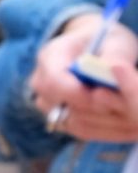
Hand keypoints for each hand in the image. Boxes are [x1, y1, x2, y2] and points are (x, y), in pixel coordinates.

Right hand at [33, 17, 137, 141]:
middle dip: (101, 110)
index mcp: (50, 56)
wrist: (96, 51)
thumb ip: (115, 55)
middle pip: (64, 107)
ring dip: (111, 123)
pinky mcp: (64, 120)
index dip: (77, 93)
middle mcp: (42, 84)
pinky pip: (86, 131)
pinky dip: (112, 130)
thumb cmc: (107, 42)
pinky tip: (133, 125)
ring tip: (136, 115)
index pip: (53, 82)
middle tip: (130, 104)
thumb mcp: (116, 41)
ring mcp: (50, 105)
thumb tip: (114, 69)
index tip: (105, 94)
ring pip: (77, 124)